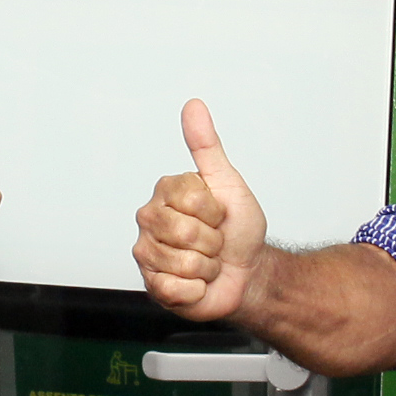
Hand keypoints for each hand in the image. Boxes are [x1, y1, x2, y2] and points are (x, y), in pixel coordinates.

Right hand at [132, 99, 268, 321]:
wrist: (248, 273)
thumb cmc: (238, 229)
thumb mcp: (229, 183)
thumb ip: (207, 146)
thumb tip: (193, 106)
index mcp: (166, 193)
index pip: (191, 200)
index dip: (214, 212)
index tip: (218, 215)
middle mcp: (149, 221)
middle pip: (183, 233)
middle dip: (212, 242)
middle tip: (214, 242)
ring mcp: (147, 254)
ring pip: (182, 263)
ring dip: (207, 267)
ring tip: (207, 261)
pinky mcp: (153, 286)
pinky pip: (175, 288)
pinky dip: (197, 290)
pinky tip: (198, 282)